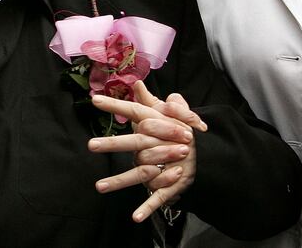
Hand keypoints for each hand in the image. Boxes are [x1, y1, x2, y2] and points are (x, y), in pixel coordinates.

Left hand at [88, 81, 205, 221]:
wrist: (209, 153)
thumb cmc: (183, 131)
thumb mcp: (172, 112)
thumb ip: (152, 101)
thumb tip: (137, 84)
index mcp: (158, 123)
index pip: (135, 111)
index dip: (116, 105)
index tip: (95, 101)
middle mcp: (160, 143)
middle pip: (136, 142)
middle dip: (114, 144)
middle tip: (92, 145)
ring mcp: (165, 165)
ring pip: (141, 172)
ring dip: (120, 181)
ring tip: (99, 187)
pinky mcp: (170, 184)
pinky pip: (159, 197)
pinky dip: (147, 208)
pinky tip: (135, 217)